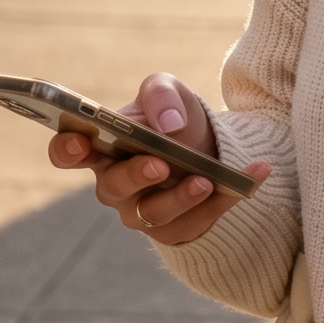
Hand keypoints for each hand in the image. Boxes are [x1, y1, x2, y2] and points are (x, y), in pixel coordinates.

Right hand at [46, 71, 268, 245]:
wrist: (209, 145)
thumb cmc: (172, 117)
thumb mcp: (168, 92)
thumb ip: (160, 96)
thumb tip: (168, 125)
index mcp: (99, 147)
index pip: (67, 152)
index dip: (67, 149)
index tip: (82, 141)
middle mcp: (114, 184)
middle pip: (112, 187)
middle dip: (135, 176)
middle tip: (159, 164)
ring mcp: (142, 212)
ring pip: (154, 215)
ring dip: (181, 198)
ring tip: (206, 179)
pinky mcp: (176, 230)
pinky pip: (199, 222)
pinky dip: (228, 198)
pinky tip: (255, 173)